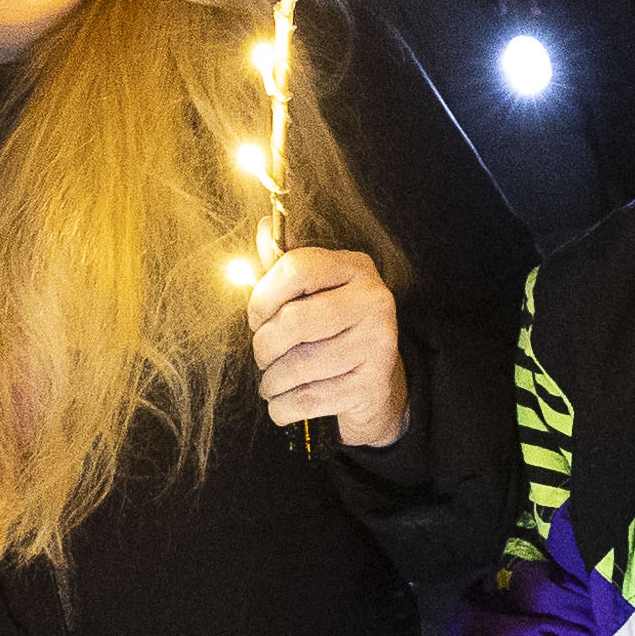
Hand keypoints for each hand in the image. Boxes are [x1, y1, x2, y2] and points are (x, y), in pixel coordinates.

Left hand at [247, 246, 408, 447]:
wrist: (377, 388)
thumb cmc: (334, 334)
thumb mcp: (316, 294)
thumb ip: (287, 267)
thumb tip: (263, 228)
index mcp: (356, 268)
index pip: (296, 268)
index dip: (262, 296)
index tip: (256, 318)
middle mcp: (374, 301)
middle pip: (293, 321)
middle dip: (264, 346)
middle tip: (263, 355)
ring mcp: (378, 344)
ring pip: (297, 365)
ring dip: (271, 382)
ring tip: (271, 383)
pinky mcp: (373, 385)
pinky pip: (307, 399)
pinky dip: (283, 407)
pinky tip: (283, 402)